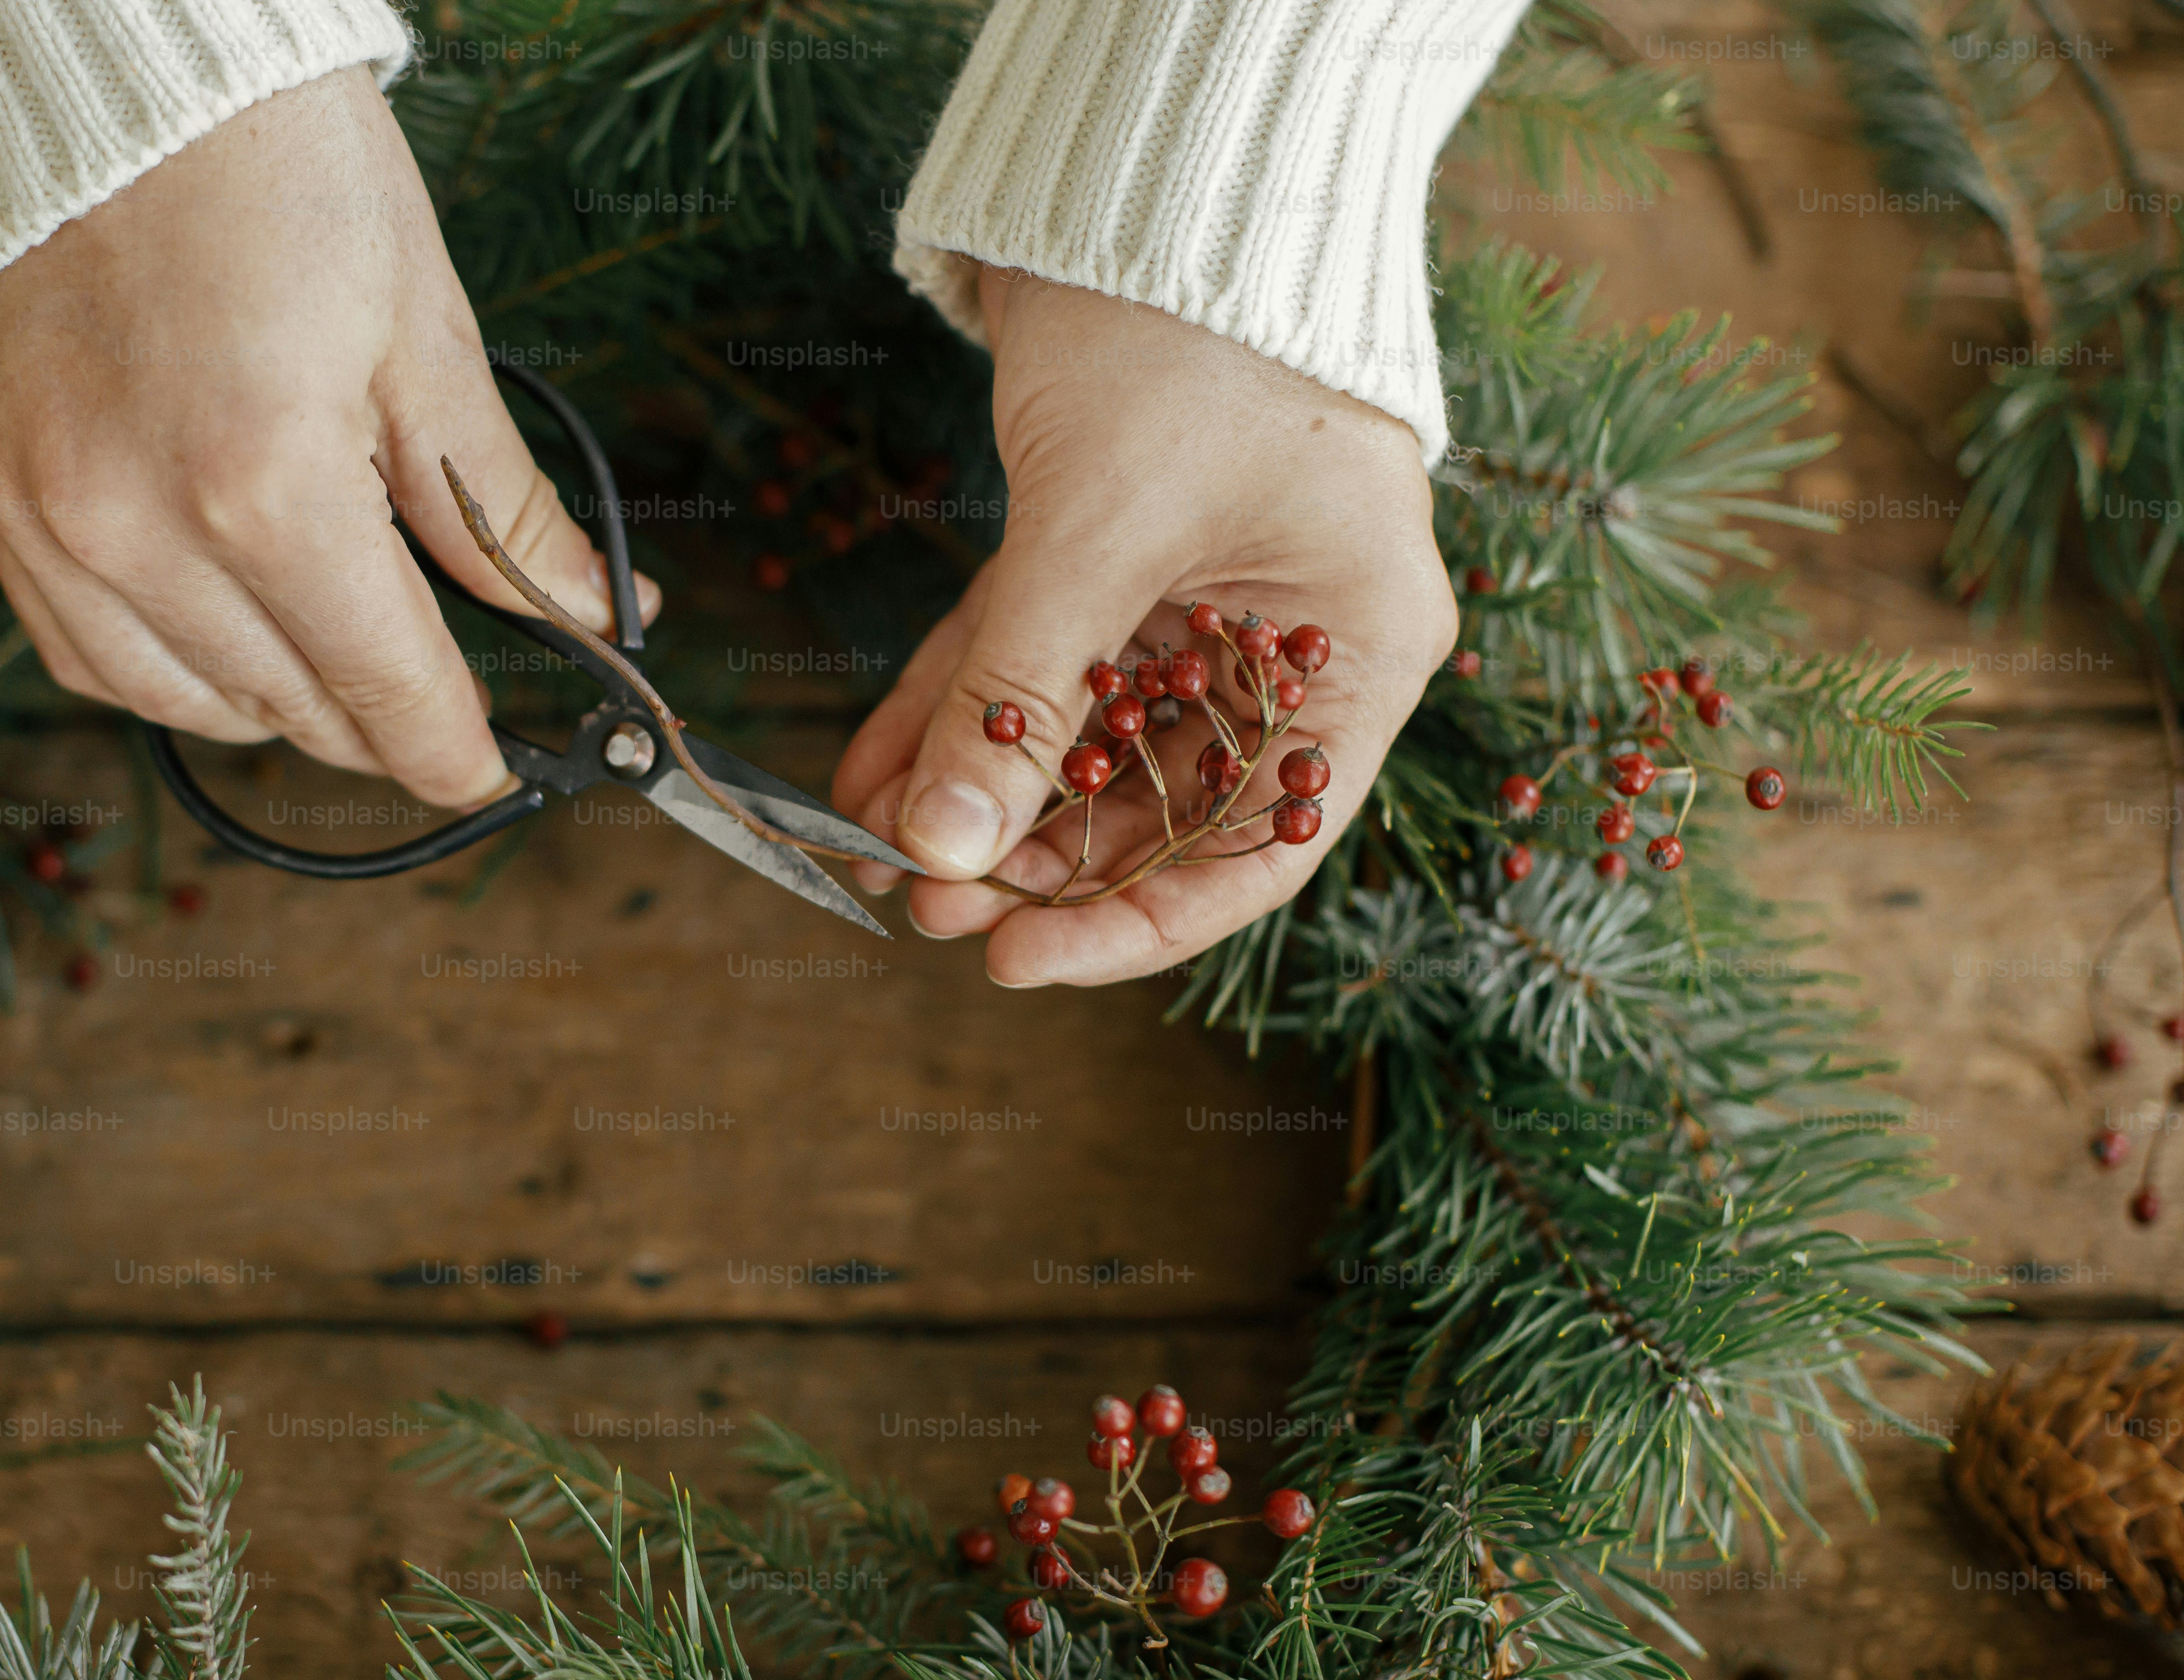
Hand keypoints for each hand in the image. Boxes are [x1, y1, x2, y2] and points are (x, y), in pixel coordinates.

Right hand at [0, 67, 656, 808]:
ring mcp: (54, 521)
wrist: (111, 74)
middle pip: (296, 706)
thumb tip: (593, 609)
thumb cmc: (279, 172)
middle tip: (435, 699)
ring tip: (334, 660)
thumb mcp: (425, 335)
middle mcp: (142, 527)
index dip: (452, 748)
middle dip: (380, 721)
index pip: (385, 682)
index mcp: (266, 484)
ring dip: (279, 706)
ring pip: (192, 705)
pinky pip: (88, 659)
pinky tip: (225, 638)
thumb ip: (497, 504)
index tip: (489, 772)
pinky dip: (169, 676)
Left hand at [830, 271, 1454, 985]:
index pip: (1260, 845)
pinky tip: (871, 772)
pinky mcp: (1116, 555)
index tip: (1018, 959)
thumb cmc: (1184, 337)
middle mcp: (1288, 638)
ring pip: (1081, 740)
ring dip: (979, 796)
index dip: (1135, 921)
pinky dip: (956, 713)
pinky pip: (1032, 665)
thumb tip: (940, 849)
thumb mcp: (1096, 534)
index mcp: (1354, 647)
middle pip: (1158, 802)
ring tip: (878, 849)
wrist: (1151, 174)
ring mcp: (1200, 598)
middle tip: (918, 896)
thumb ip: (1019, 697)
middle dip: (1031, 856)